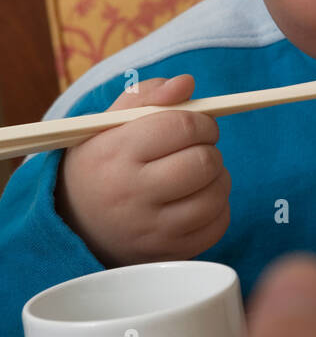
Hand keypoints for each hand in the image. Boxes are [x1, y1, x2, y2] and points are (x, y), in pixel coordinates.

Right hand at [55, 74, 230, 267]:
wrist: (75, 226)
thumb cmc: (100, 165)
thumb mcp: (106, 124)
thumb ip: (145, 96)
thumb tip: (186, 84)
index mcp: (114, 153)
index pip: (181, 126)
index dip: (201, 120)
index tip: (197, 123)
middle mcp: (131, 194)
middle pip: (204, 161)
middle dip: (209, 147)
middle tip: (197, 147)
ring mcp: (152, 229)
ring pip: (217, 192)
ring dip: (217, 176)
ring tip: (196, 173)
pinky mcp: (169, 253)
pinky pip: (219, 223)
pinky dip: (218, 206)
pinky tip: (196, 198)